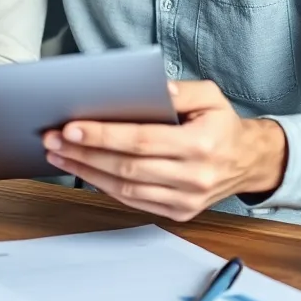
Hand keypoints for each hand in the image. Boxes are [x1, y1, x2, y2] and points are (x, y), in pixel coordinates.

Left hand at [42, 80, 287, 220]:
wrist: (249, 162)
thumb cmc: (222, 123)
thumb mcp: (211, 96)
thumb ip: (181, 91)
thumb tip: (151, 88)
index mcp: (201, 145)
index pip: (143, 140)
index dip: (104, 135)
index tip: (71, 127)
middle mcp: (194, 177)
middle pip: (127, 167)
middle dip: (84, 153)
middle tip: (52, 140)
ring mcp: (186, 200)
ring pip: (126, 188)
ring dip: (87, 172)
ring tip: (59, 155)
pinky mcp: (179, 213)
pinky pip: (134, 201)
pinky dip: (104, 186)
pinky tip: (84, 170)